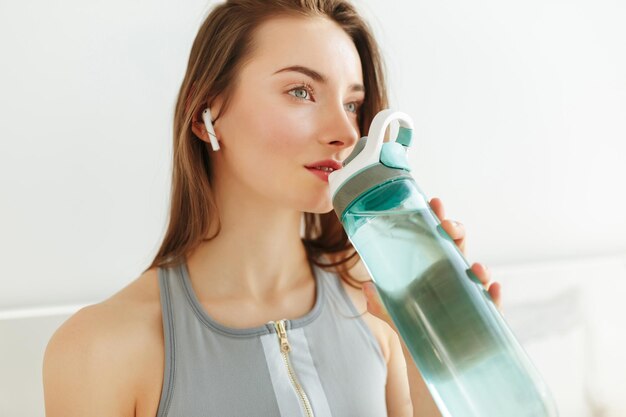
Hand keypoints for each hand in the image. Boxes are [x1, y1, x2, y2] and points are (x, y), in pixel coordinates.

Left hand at [362, 197, 501, 326]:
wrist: (427, 361)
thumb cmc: (412, 326)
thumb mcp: (393, 313)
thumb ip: (380, 303)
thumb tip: (367, 287)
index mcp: (432, 267)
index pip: (435, 237)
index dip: (436, 218)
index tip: (433, 201)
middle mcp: (453, 277)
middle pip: (458, 248)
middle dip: (456, 232)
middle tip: (448, 225)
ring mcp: (469, 296)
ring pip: (478, 276)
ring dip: (480, 269)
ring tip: (476, 267)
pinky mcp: (481, 319)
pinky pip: (492, 305)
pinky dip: (494, 297)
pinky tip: (493, 289)